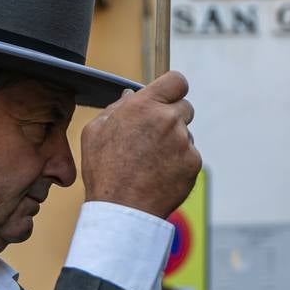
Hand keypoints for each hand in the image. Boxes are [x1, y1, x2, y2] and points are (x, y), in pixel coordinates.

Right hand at [81, 72, 200, 218]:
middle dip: (173, 117)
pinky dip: (179, 162)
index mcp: (144, 106)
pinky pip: (190, 156)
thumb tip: (131, 95)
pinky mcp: (193, 163)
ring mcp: (183, 142)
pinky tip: (160, 174)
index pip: (177, 81)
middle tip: (154, 137)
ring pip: (185, 134)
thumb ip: (116, 108)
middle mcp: (168, 119)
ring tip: (151, 162)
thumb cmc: (104, 171)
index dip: (173, 88)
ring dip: (174, 142)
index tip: (169, 96)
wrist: (123, 208)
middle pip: (185, 107)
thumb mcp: (95, 132)